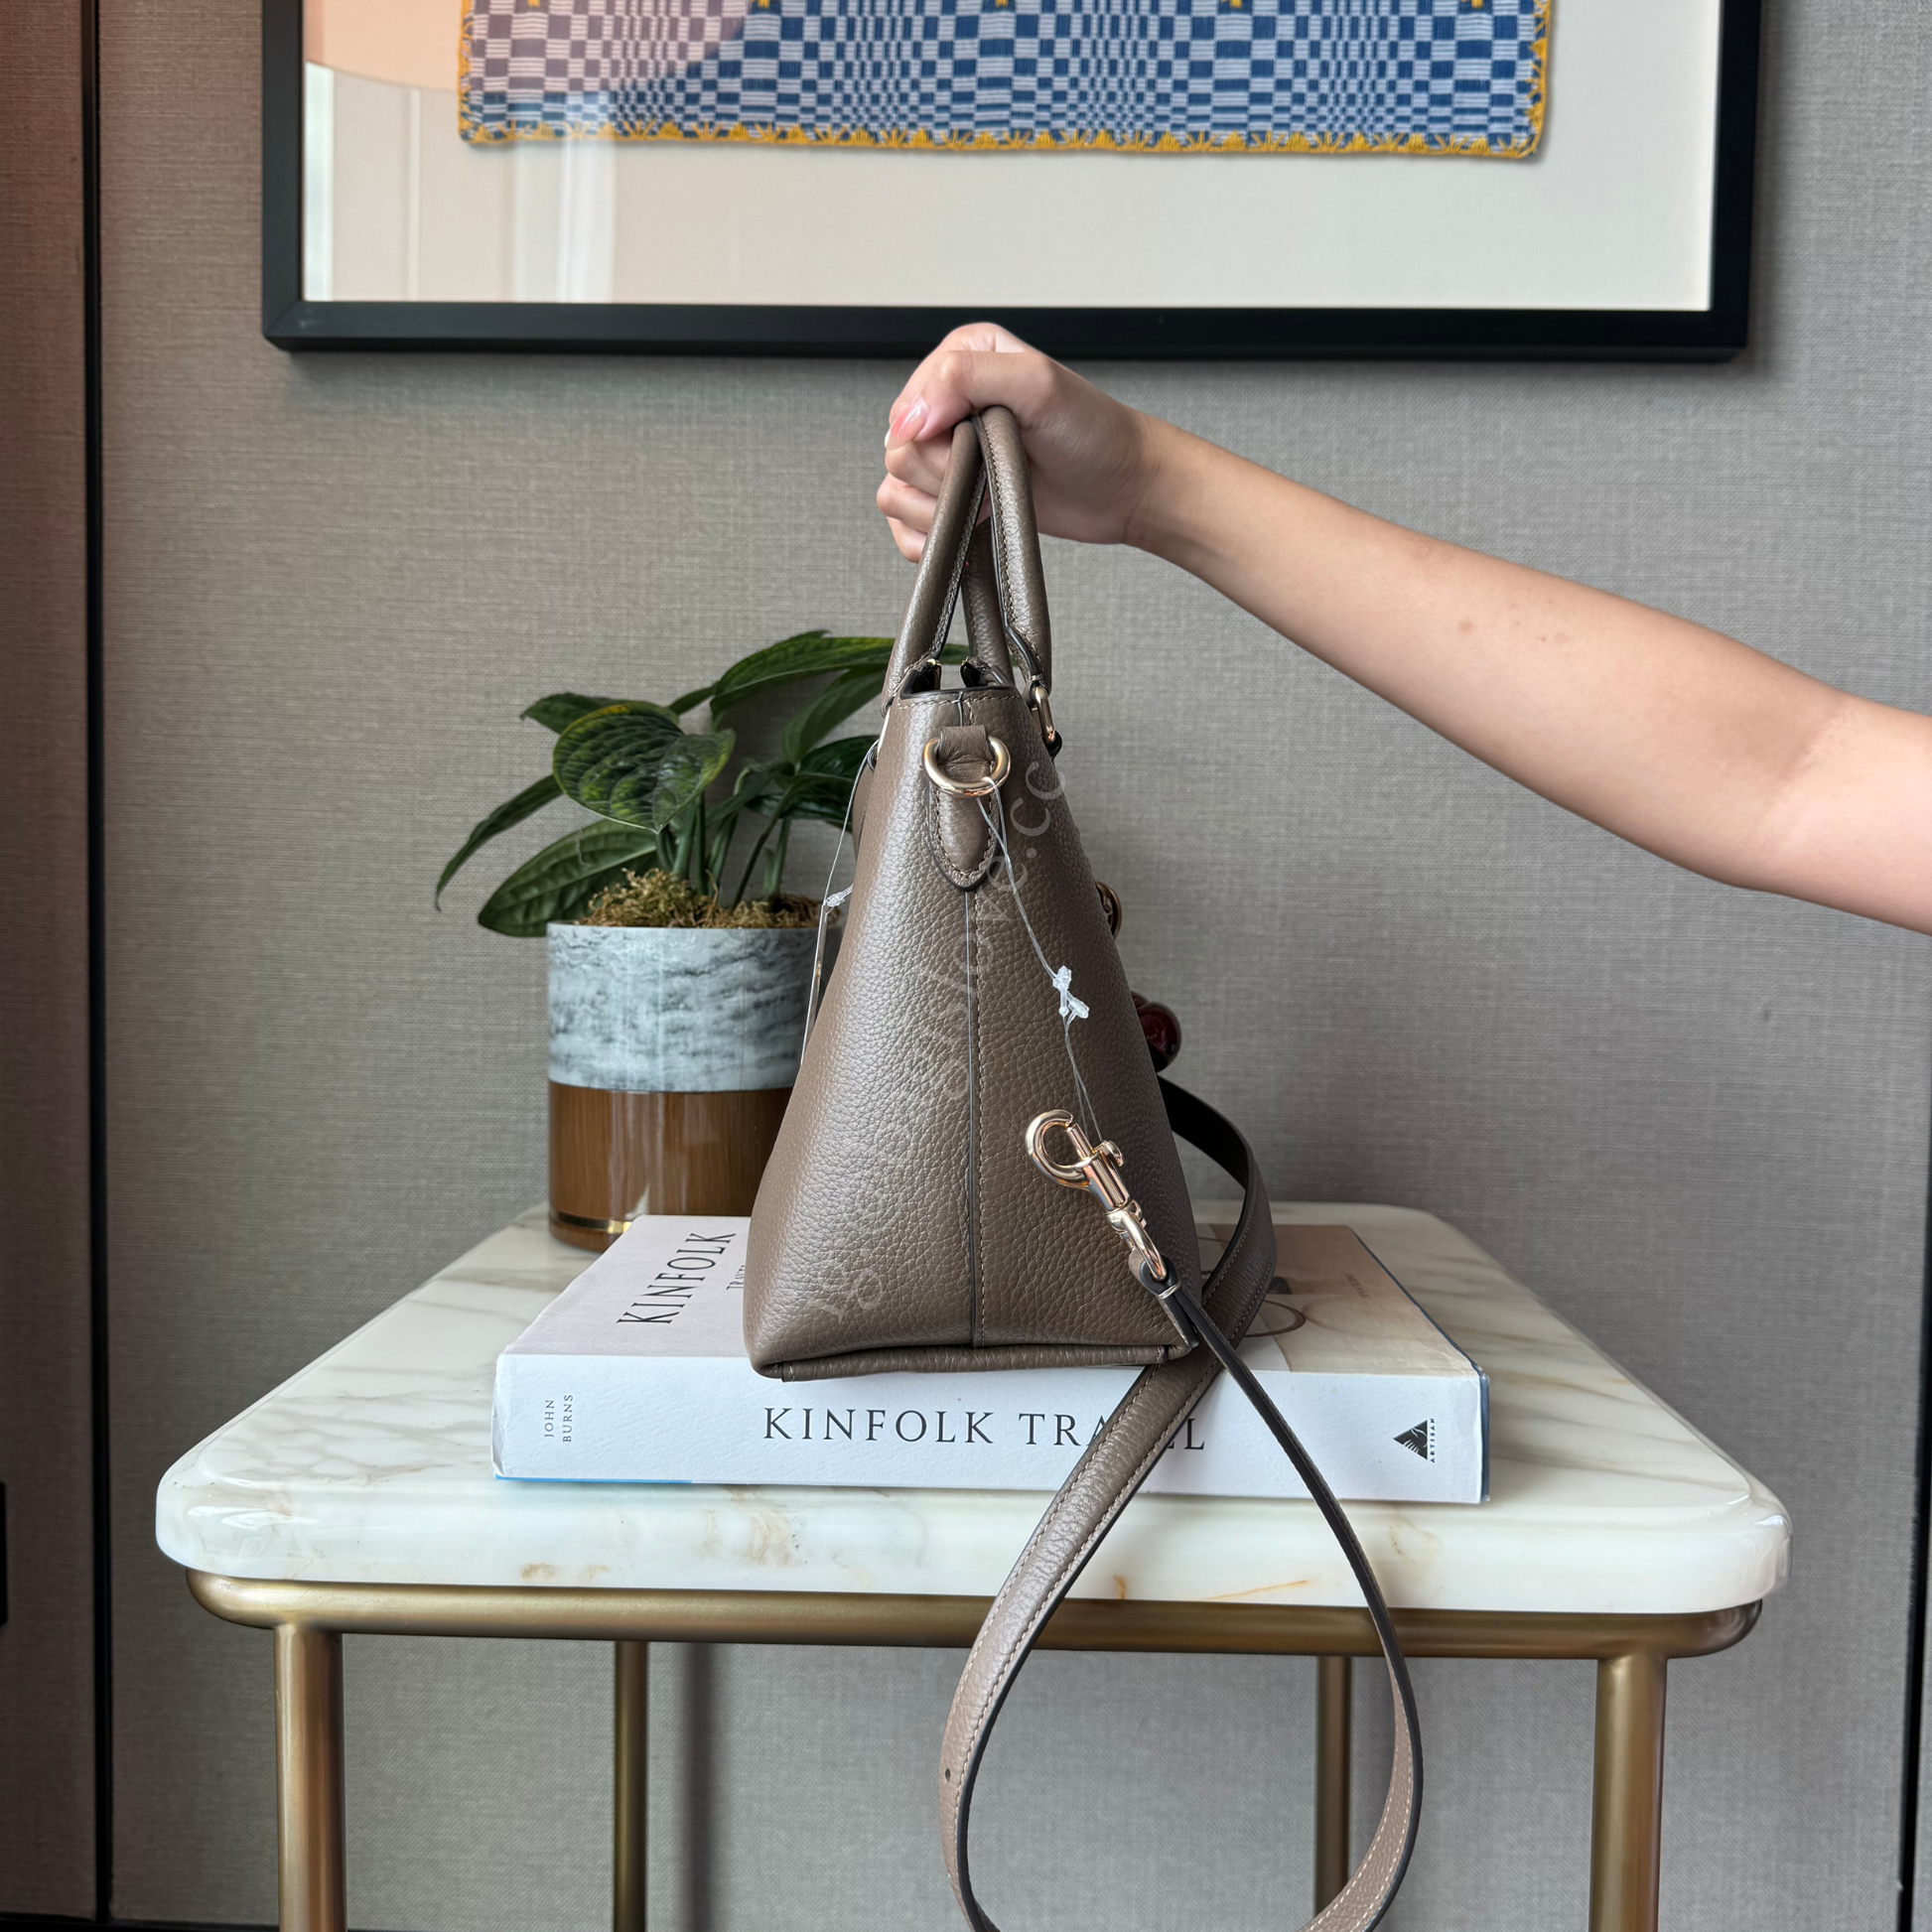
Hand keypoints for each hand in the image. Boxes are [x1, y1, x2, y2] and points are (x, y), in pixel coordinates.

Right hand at [877, 323, 1161, 559]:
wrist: (1125, 489)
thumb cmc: (1094, 435)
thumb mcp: (1038, 385)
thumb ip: (966, 378)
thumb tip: (909, 418)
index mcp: (961, 360)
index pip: (907, 406)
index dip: (939, 436)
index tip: (982, 443)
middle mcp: (948, 403)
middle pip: (899, 452)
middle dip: (947, 476)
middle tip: (995, 471)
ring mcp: (947, 454)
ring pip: (895, 490)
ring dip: (942, 509)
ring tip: (989, 499)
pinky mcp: (950, 498)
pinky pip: (903, 523)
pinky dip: (927, 537)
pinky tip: (967, 530)